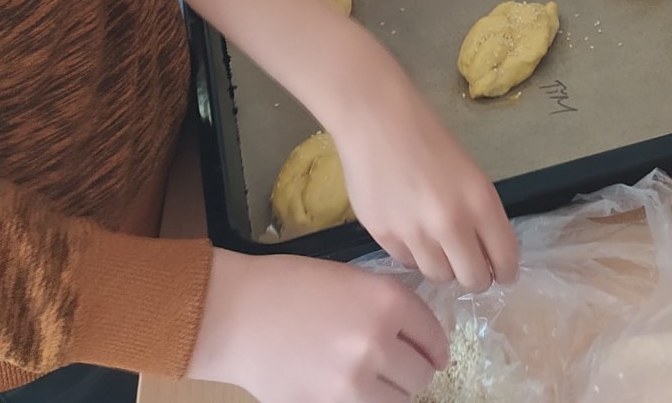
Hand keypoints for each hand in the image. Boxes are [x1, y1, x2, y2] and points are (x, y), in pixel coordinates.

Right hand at [188, 247, 445, 401]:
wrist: (236, 313)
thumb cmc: (289, 285)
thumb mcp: (350, 279)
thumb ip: (386, 306)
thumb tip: (416, 336)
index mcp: (388, 301)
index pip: (433, 335)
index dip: (435, 346)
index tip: (435, 354)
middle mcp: (379, 342)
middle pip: (421, 374)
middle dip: (415, 369)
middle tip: (402, 366)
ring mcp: (355, 380)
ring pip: (400, 399)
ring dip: (392, 390)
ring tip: (375, 379)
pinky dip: (367, 400)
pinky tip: (353, 387)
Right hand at [330, 68, 518, 291]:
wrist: (377, 121)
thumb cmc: (429, 139)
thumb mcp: (470, 175)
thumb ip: (481, 217)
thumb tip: (487, 258)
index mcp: (480, 202)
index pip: (505, 260)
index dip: (506, 272)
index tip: (501, 273)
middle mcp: (450, 223)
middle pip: (472, 280)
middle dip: (476, 277)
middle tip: (469, 265)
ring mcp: (414, 233)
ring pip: (439, 276)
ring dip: (443, 267)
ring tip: (437, 245)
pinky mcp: (383, 236)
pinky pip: (407, 262)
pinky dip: (414, 254)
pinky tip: (410, 230)